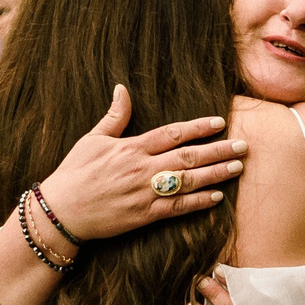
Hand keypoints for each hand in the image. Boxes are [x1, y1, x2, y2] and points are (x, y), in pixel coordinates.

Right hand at [40, 85, 242, 241]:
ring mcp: (145, 193)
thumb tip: (122, 88)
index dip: (198, 127)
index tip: (219, 123)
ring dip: (215, 174)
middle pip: (188, 157)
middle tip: (243, 146)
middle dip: (218, 150)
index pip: (172, 133)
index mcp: (131, 148)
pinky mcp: (144, 215)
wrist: (61, 211)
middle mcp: (142, 169)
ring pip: (188, 182)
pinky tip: (216, 198)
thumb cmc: (74, 173)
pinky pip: (177, 208)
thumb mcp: (91, 139)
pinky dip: (198, 203)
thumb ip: (114, 116)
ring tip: (237, 167)